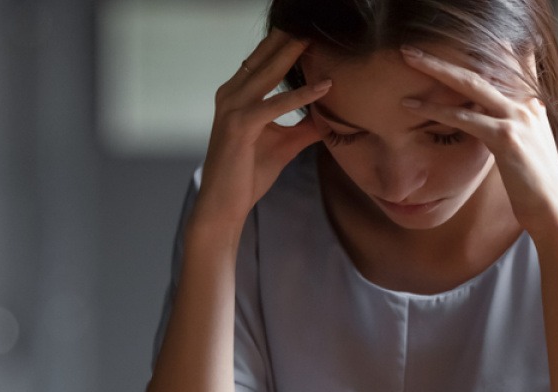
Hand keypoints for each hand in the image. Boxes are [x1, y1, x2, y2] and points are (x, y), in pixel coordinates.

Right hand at [195, 30, 332, 226]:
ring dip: (295, 54)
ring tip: (318, 37)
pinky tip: (324, 87)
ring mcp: (232, 108)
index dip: (285, 43)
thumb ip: (306, 125)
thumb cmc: (248, 174)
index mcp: (236, 94)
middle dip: (290, 38)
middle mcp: (230, 94)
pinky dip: (301, 95)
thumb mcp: (285, 144)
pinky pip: (275, 105)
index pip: (263, 59)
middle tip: (315, 21)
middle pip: (265, 57)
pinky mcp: (240, 126)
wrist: (224, 205)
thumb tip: (333, 115)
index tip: (310, 29)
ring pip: (269, 73)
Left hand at [398, 45, 557, 239]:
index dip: (478, 50)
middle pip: (479, 69)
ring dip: (435, 70)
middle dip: (442, 58)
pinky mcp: (506, 137)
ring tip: (407, 60)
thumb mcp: (525, 146)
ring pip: (469, 84)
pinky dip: (436, 109)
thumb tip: (487, 120)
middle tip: (411, 50)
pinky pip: (464, 117)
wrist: (553, 209)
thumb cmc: (533, 184)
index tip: (445, 46)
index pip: (504, 63)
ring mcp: (518, 118)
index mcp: (530, 103)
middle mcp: (526, 103)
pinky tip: (412, 105)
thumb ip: (510, 126)